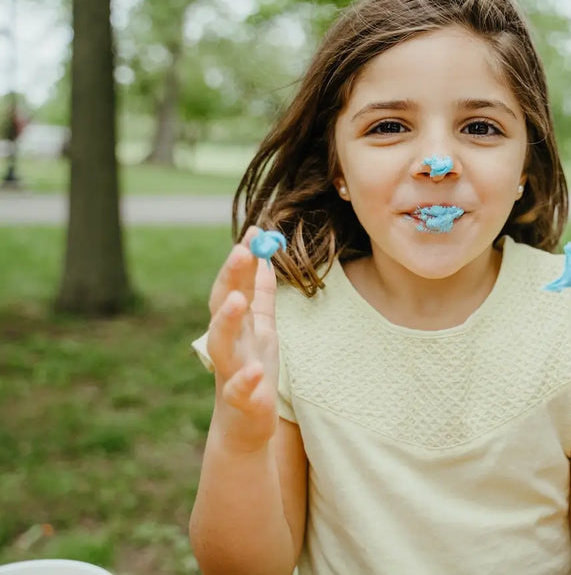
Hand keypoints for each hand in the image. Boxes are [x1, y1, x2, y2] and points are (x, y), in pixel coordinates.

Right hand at [206, 226, 280, 451]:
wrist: (244, 427)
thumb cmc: (252, 372)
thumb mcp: (262, 329)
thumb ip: (262, 295)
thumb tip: (264, 257)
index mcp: (237, 325)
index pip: (235, 285)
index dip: (242, 260)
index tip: (255, 229)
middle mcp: (228, 344)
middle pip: (222, 307)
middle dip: (230, 278)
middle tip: (241, 251)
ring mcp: (231, 372)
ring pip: (221, 345)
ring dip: (227, 321)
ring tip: (237, 300)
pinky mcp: (241, 403)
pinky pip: (240, 391)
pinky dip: (246, 381)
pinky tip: (257, 371)